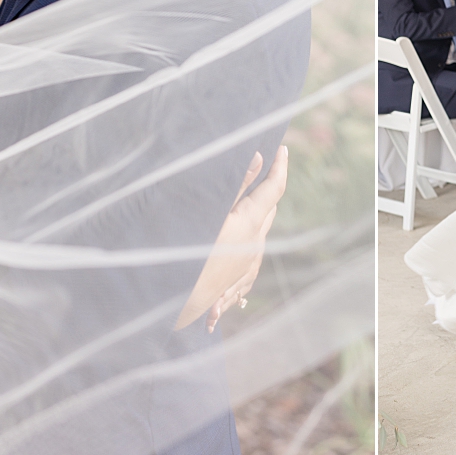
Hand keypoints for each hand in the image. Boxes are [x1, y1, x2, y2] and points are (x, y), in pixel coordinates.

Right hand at [177, 145, 288, 332]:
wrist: (173, 306)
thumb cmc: (186, 254)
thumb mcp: (210, 212)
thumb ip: (236, 185)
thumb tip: (259, 157)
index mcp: (250, 225)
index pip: (274, 188)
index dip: (280, 166)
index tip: (282, 148)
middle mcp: (254, 246)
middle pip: (268, 209)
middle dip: (267, 188)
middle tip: (261, 169)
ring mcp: (244, 266)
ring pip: (258, 232)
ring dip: (255, 212)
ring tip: (246, 198)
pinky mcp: (233, 281)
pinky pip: (248, 253)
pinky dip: (246, 237)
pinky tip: (236, 237)